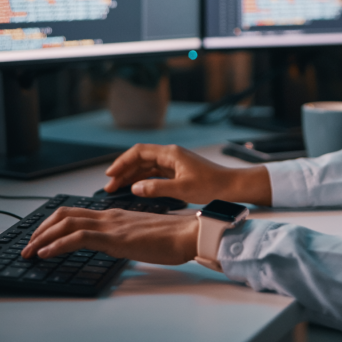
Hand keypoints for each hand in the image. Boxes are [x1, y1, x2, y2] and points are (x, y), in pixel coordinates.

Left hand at [20, 207, 197, 264]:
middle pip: (64, 214)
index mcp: (114, 215)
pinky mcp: (115, 238)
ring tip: (29, 252)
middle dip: (40, 230)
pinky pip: (79, 238)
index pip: (75, 213)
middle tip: (27, 247)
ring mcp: (111, 225)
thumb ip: (124, 238)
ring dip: (42, 238)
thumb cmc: (171, 237)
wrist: (188, 233)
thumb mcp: (140, 237)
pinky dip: (57, 245)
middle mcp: (109, 216)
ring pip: (66, 223)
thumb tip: (113, 247)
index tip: (39, 238)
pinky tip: (46, 254)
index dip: (52, 224)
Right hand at [103, 144, 271, 205]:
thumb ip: (157, 188)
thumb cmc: (212, 185)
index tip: (110, 174)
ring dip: (131, 176)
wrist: (231, 186)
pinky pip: (154, 173)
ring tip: (117, 189)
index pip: (139, 152)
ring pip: (146, 166)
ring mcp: (174, 163)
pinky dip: (142, 180)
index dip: (122, 162)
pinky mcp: (177, 172)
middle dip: (123, 171)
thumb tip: (135, 188)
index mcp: (171, 153)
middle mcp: (171, 155)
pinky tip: (135, 189)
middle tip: (109, 186)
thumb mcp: (182, 189)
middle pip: (140, 159)